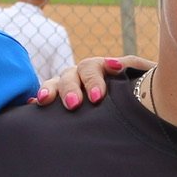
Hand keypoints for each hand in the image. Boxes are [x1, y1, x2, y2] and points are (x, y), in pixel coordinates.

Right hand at [33, 55, 147, 108]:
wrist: (140, 112)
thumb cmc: (144, 93)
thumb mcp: (142, 78)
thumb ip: (133, 67)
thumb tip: (114, 65)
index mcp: (101, 69)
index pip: (92, 68)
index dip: (93, 80)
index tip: (97, 98)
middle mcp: (82, 76)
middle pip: (71, 75)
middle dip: (71, 89)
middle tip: (74, 105)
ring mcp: (69, 88)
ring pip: (55, 83)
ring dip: (50, 90)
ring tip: (44, 101)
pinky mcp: (60, 103)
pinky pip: (45, 98)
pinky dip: (37, 98)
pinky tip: (32, 104)